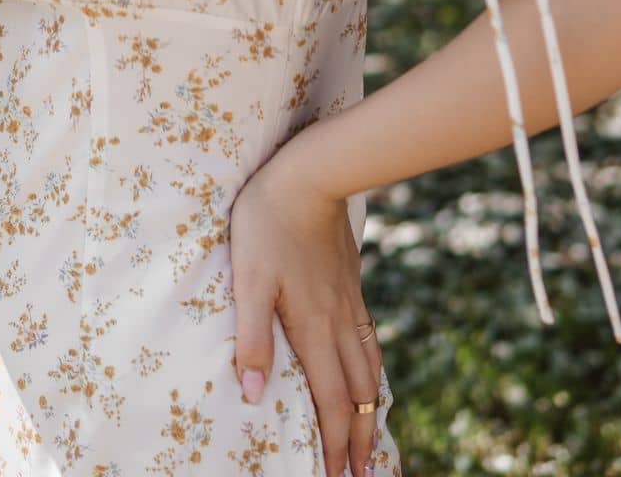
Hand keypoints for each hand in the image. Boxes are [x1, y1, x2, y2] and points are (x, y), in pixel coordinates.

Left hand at [229, 151, 384, 476]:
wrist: (309, 174)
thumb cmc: (268, 223)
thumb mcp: (248, 279)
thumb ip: (250, 337)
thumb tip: (252, 395)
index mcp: (313, 327)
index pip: (330, 400)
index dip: (333, 443)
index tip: (337, 476)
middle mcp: (338, 321)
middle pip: (356, 393)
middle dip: (358, 437)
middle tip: (362, 473)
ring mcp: (349, 301)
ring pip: (368, 367)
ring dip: (369, 407)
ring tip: (370, 433)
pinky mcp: (351, 282)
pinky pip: (368, 338)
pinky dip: (372, 369)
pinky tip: (368, 371)